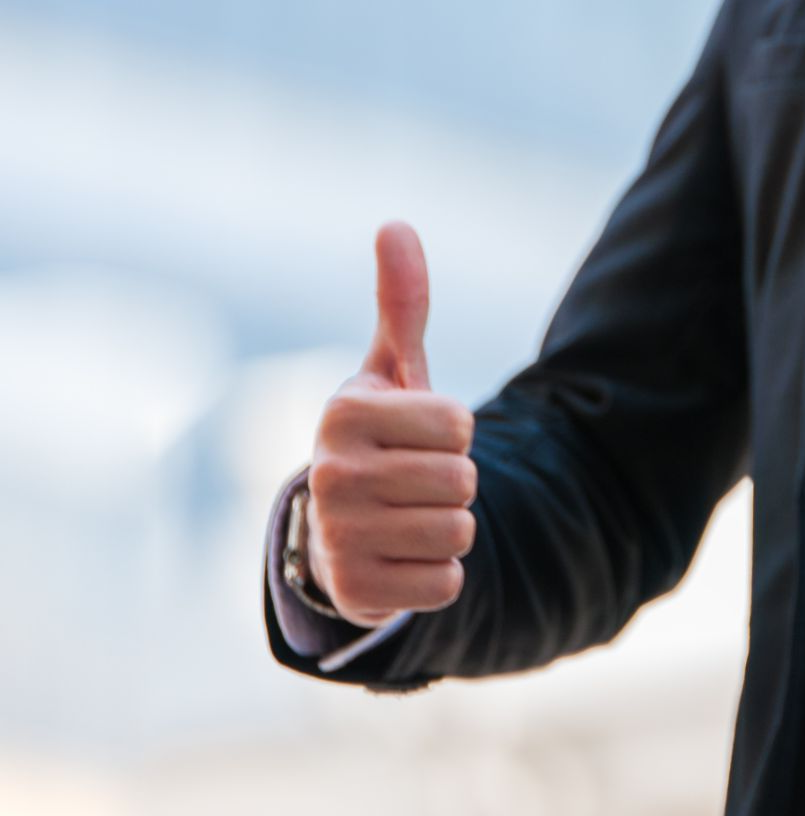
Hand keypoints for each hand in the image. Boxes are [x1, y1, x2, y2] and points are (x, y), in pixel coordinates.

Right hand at [306, 222, 476, 626]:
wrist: (339, 527)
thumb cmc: (379, 437)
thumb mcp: (389, 371)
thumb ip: (401, 304)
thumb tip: (395, 224)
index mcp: (343, 415)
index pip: (459, 423)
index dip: (455, 431)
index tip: (417, 436)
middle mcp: (329, 475)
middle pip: (463, 479)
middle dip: (454, 481)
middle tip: (413, 481)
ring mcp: (337, 537)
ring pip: (459, 531)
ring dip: (448, 527)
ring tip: (409, 517)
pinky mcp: (355, 591)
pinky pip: (446, 583)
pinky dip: (437, 574)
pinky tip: (402, 558)